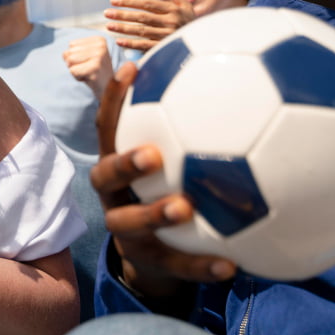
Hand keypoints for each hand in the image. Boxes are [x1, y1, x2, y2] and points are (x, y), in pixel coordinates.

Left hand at [62, 35, 113, 99]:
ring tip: (88, 73)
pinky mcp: (95, 68)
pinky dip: (77, 77)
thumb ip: (72, 51)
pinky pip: (73, 71)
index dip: (76, 56)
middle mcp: (100, 46)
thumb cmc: (94, 71)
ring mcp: (99, 56)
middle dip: (75, 64)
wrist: (108, 89)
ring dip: (76, 70)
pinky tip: (89, 78)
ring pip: (70, 61)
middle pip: (69, 52)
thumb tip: (65, 54)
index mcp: (99, 40)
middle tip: (88, 69)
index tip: (89, 62)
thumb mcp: (85, 55)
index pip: (71, 44)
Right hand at [91, 62, 235, 298]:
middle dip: (125, 162)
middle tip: (153, 153)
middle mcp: (112, 193)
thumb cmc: (160, 192)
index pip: (107, 126)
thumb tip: (211, 75)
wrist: (151, 256)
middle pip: (105, 175)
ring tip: (184, 207)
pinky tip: (229, 265)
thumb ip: (176, 127)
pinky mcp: (147, 260)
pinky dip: (200, 266)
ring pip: (127, 222)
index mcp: (114, 164)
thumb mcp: (162, 161)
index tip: (132, 68)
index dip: (114, 98)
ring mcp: (125, 228)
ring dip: (153, 213)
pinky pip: (174, 265)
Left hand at [104, 0, 195, 50]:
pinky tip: (119, 41)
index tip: (113, 1)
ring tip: (109, 25)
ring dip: (124, 28)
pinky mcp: (165, 49)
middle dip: (123, 14)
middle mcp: (170, 22)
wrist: (203, 44)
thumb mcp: (185, 5)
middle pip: (142, 17)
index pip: (147, 4)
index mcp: (173, 10)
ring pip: (141, 31)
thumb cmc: (190, 22)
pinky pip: (146, 46)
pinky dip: (131, 44)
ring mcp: (167, 36)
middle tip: (106, 12)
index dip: (129, 2)